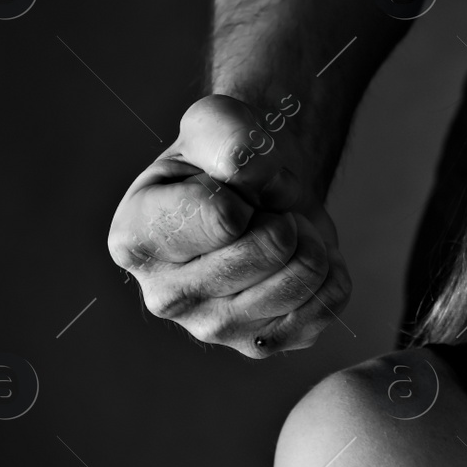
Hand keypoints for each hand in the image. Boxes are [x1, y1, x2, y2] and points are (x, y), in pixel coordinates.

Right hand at [107, 95, 350, 357]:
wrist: (257, 194)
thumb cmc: (225, 158)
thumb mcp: (217, 123)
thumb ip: (227, 135)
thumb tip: (248, 174)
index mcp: (135, 240)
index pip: (224, 217)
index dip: (247, 189)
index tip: (230, 187)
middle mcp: (164, 296)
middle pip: (270, 249)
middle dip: (282, 212)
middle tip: (264, 209)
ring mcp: (213, 328)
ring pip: (302, 278)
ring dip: (309, 239)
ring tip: (282, 231)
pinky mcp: (261, 343)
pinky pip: (327, 305)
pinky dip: (330, 270)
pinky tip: (299, 260)